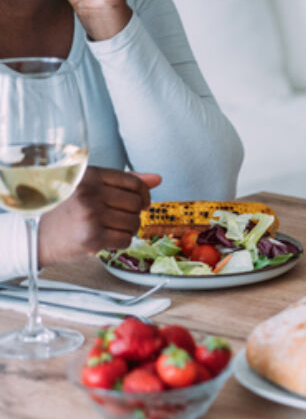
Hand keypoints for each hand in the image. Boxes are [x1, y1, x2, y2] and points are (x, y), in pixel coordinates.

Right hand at [37, 168, 161, 263]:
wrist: (35, 237)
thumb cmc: (64, 211)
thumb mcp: (89, 187)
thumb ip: (123, 182)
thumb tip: (157, 179)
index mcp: (89, 176)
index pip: (133, 182)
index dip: (144, 194)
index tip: (143, 202)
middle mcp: (90, 193)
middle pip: (136, 203)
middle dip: (133, 214)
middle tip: (117, 218)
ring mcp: (91, 215)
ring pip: (134, 223)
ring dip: (127, 229)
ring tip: (109, 228)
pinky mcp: (92, 237)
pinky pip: (126, 240)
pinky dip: (121, 242)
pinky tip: (105, 238)